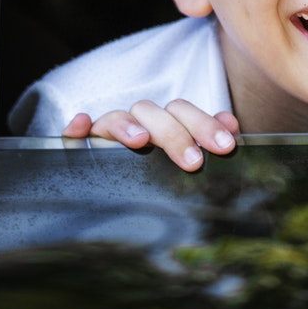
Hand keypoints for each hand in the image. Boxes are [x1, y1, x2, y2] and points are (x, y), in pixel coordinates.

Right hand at [62, 99, 240, 171]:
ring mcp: (110, 132)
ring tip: (141, 141)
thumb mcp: (191, 156)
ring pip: (118, 117)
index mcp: (167, 122)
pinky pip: (75, 132)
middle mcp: (140, 122)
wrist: (125, 196)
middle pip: (156, 114)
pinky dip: (76, 126)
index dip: (206, 124)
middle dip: (176, 134)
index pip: (185, 112)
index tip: (225, 146)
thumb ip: (208, 140)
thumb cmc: (166, 171)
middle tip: (193, 161)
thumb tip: (231, 126)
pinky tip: (80, 125)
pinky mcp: (83, 144)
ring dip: (129, 125)